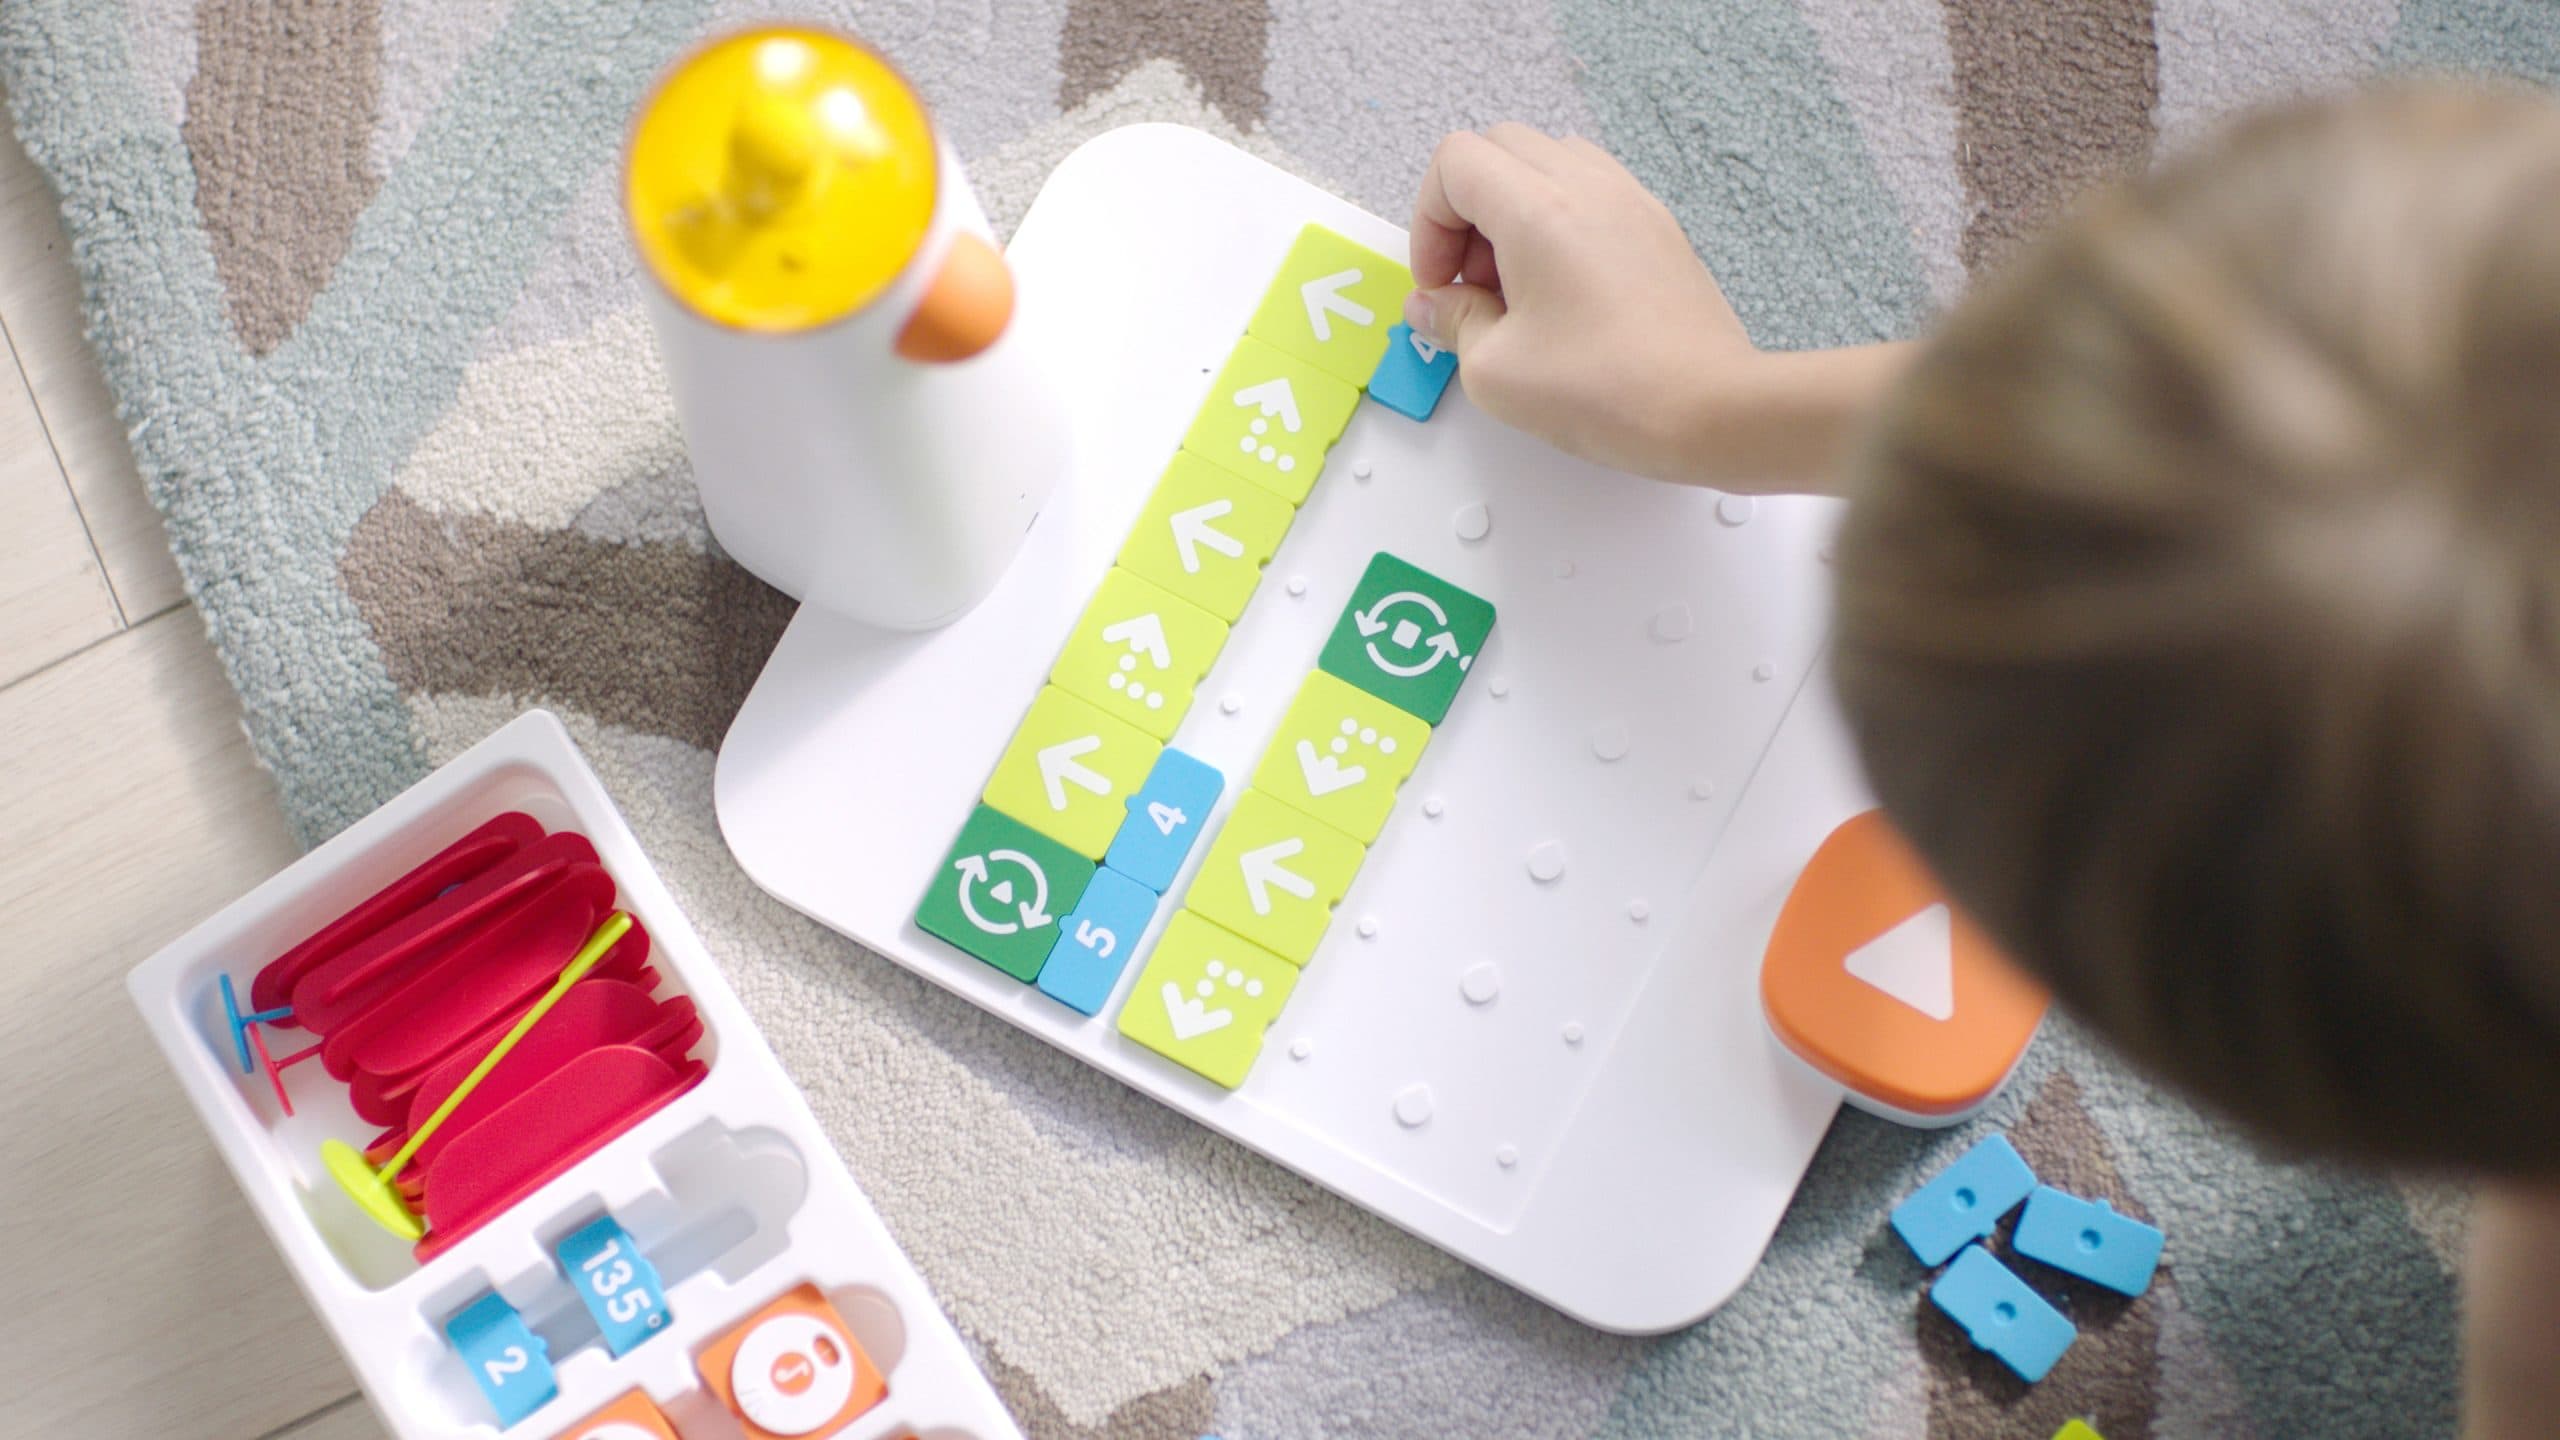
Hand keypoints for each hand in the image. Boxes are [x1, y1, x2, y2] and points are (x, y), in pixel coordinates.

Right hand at [1408, 125, 1903, 492]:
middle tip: (1471, 281)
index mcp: (1537, 209)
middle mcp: (1587, 186)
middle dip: (1466, 209)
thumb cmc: (1608, 391)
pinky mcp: (1657, 225)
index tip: (1440, 282)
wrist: (1710, 408)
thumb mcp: (1495, 371)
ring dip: (1513, 209)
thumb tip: (1434, 305)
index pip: (1456, 162)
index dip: (1429, 221)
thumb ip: (1452, 323)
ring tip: (1517, 283)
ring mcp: (1630, 199)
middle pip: (1498, 147)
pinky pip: (1591, 189)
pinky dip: (1558, 219)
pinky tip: (1562, 289)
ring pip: (1548, 160)